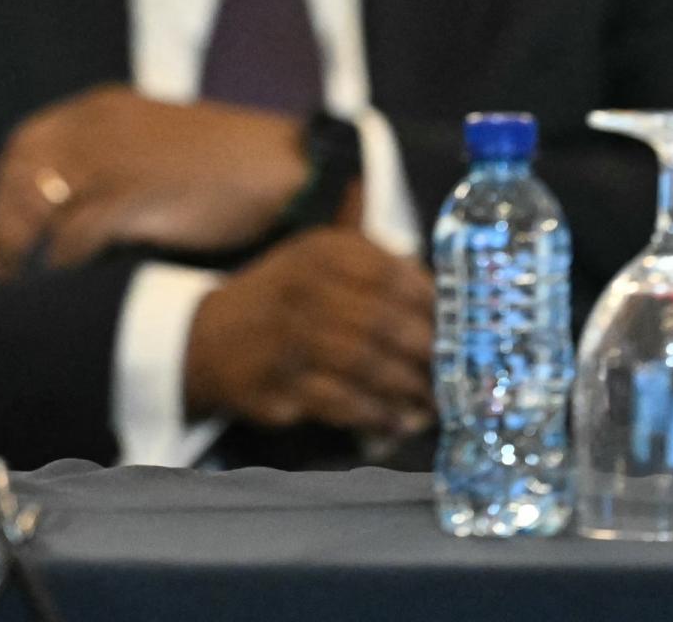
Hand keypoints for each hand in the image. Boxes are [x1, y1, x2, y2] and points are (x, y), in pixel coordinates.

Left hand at [0, 85, 307, 278]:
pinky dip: (62, 271)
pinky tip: (69, 291)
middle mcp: (94, 126)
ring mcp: (107, 159)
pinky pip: (69, 244)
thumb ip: (117, 165)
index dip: (4, 196)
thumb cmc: (233, 168)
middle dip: (4, 230)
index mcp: (102, 108)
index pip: (23, 148)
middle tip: (2, 274)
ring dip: (27, 256)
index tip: (2, 235)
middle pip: (18, 180)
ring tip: (27, 292)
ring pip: (38, 215)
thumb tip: (72, 212)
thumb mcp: (160, 149)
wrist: (290, 174)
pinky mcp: (124, 198)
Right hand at [183, 227, 433, 437]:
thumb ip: (381, 266)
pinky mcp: (275, 383)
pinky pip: (338, 402)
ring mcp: (287, 338)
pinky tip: (395, 421)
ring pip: (364, 366)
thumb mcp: (323, 260)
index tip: (463, 329)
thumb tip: (454, 290)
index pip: (394, 274)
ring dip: (407, 389)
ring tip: (434, 405)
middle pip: (384, 323)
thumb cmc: (287, 296)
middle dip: (427, 354)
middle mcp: (304, 288)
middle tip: (456, 376)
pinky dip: (374, 414)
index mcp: (324, 251)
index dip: (435, 306)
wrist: (209, 336)